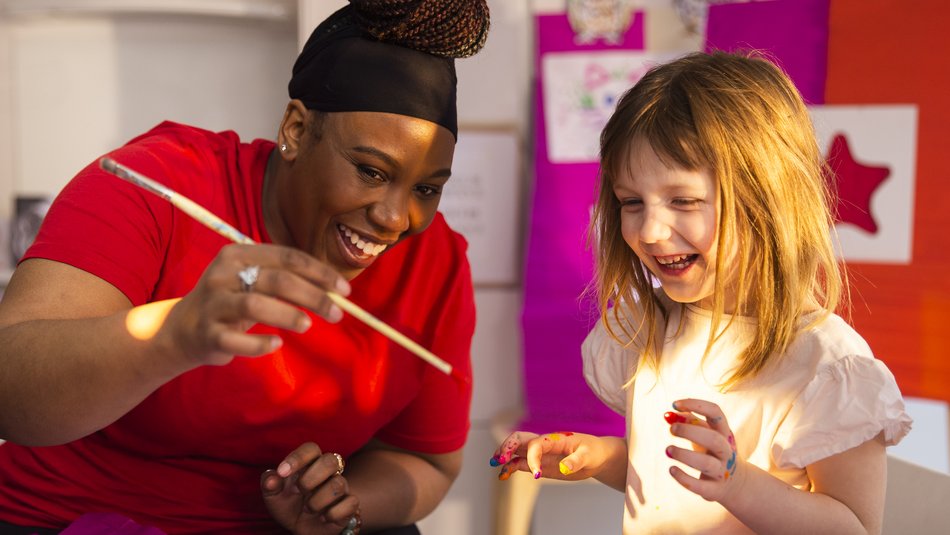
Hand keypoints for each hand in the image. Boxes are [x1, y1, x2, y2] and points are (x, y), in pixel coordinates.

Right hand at [161, 243, 350, 365]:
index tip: (344, 289)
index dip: (320, 272)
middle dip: (313, 296)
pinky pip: (236, 340)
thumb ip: (287, 279)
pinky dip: (259, 344)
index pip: (288, 257)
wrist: (183, 329)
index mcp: (239, 254)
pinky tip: (276, 344)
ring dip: (287, 315)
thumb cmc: (232, 301)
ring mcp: (213, 304)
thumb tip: (335, 289)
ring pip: (255, 305)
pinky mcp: (207, 333)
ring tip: (307, 325)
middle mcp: (223, 274)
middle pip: (277, 280)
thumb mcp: (253, 280)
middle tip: (337, 313)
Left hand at [261, 442, 361, 534]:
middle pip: (330, 460)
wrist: (303, 529)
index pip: (311, 448)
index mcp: (309, 464)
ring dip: (317, 501)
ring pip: (338, 484)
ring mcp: (340, 487)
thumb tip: (271, 478)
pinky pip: (351, 503)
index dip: (298, 457)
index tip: (282, 472)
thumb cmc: (289, 506)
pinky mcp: (350, 504)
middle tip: (298, 491)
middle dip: (310, 478)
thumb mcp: (274, 497)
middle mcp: (328, 472)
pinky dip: (334, 513)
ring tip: (308, 509)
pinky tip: (323, 518)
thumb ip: (269, 484)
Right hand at [490, 431, 608, 480]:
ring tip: (494, 464)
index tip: (537, 474)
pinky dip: (509, 468)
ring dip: (504, 455)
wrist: (596, 456)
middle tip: (500, 459)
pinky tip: (502, 475)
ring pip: (516, 450)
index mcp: (554, 439)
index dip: (533, 458)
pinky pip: (520, 463)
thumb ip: (575, 461)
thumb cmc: (593, 451)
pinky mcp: (538, 463)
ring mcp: (539, 453)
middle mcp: (543, 444)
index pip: (536, 444)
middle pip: (519, 439)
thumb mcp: (588, 456)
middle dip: (507, 446)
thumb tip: (564, 468)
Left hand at [665, 398, 740, 501]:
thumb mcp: (706, 433)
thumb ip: (688, 421)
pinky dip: (684, 478)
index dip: (695, 404)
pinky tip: (672, 469)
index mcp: (724, 431)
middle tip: (671, 429)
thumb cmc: (713, 451)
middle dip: (690, 432)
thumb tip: (668, 414)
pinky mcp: (715, 490)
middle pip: (713, 439)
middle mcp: (726, 450)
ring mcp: (722, 471)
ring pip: (707, 463)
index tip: (674, 404)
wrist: (735, 482)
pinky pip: (700, 486)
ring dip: (684, 455)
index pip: (715, 412)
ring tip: (668, 450)